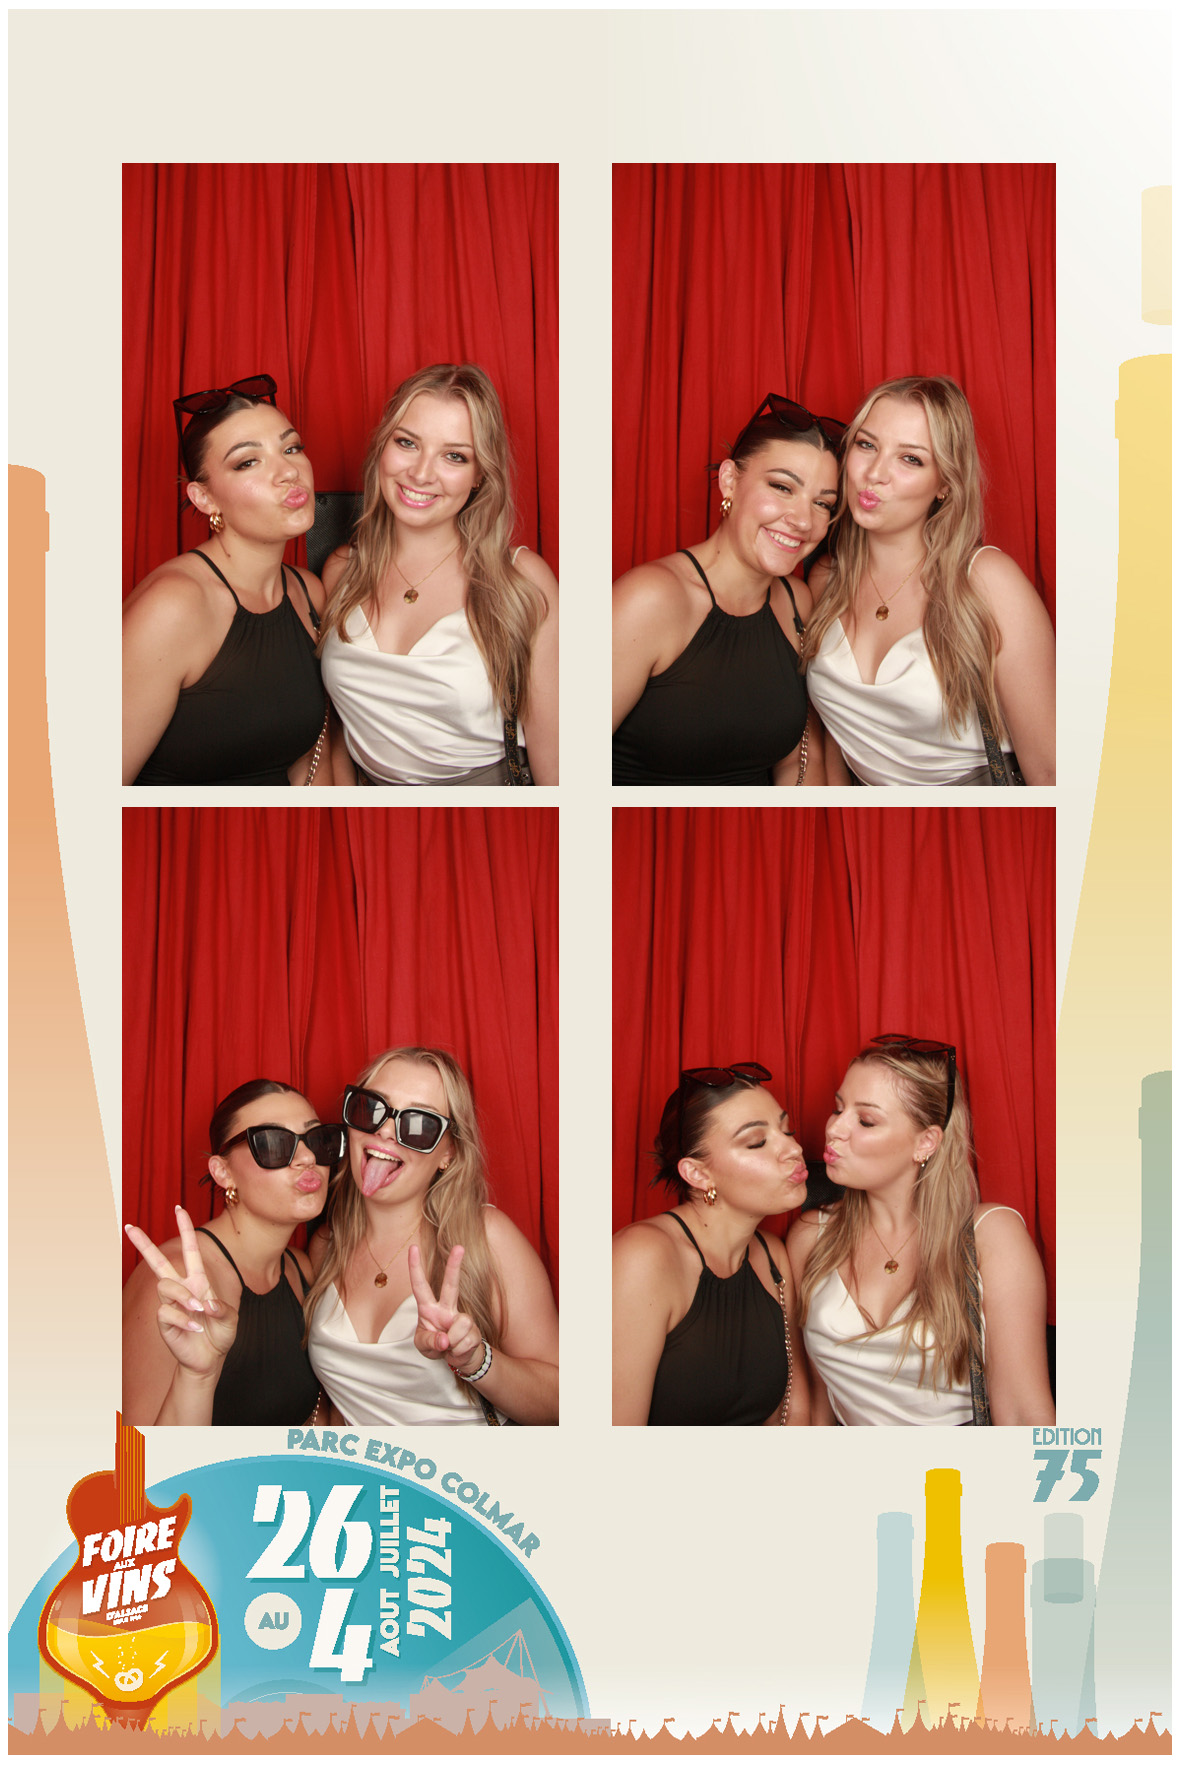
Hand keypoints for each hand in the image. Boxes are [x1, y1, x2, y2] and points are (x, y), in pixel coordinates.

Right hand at [124, 1207, 237, 1378]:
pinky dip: (184, 1319)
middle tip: (129, 1226)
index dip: (185, 1229)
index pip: (190, 1250)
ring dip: (183, 1296)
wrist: (210, 1358)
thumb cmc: (220, 1333)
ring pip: (165, 1286)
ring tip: (198, 1310)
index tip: (178, 1208)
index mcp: (198, 1280)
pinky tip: (195, 1328)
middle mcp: (181, 1288)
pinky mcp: (164, 1322)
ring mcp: (170, 1304)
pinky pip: (167, 1312)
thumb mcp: (230, 1318)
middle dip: (144, 1244)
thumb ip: (221, 1308)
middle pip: (158, 1262)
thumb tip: (204, 1303)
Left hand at [407, 1244, 485, 1374]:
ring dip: (452, 1344)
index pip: (420, 1286)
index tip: (413, 1247)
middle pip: (451, 1285)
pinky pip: (465, 1342)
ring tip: (449, 1348)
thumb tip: (445, 1340)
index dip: (415, 1267)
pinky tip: (459, 1351)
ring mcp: (461, 1318)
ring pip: (460, 1325)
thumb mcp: (423, 1347)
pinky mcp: (473, 1331)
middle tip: (459, 1247)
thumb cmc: (436, 1347)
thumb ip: (430, 1342)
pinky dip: (458, 1353)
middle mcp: (446, 1308)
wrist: (459, 1360)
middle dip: (454, 1266)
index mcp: (429, 1308)